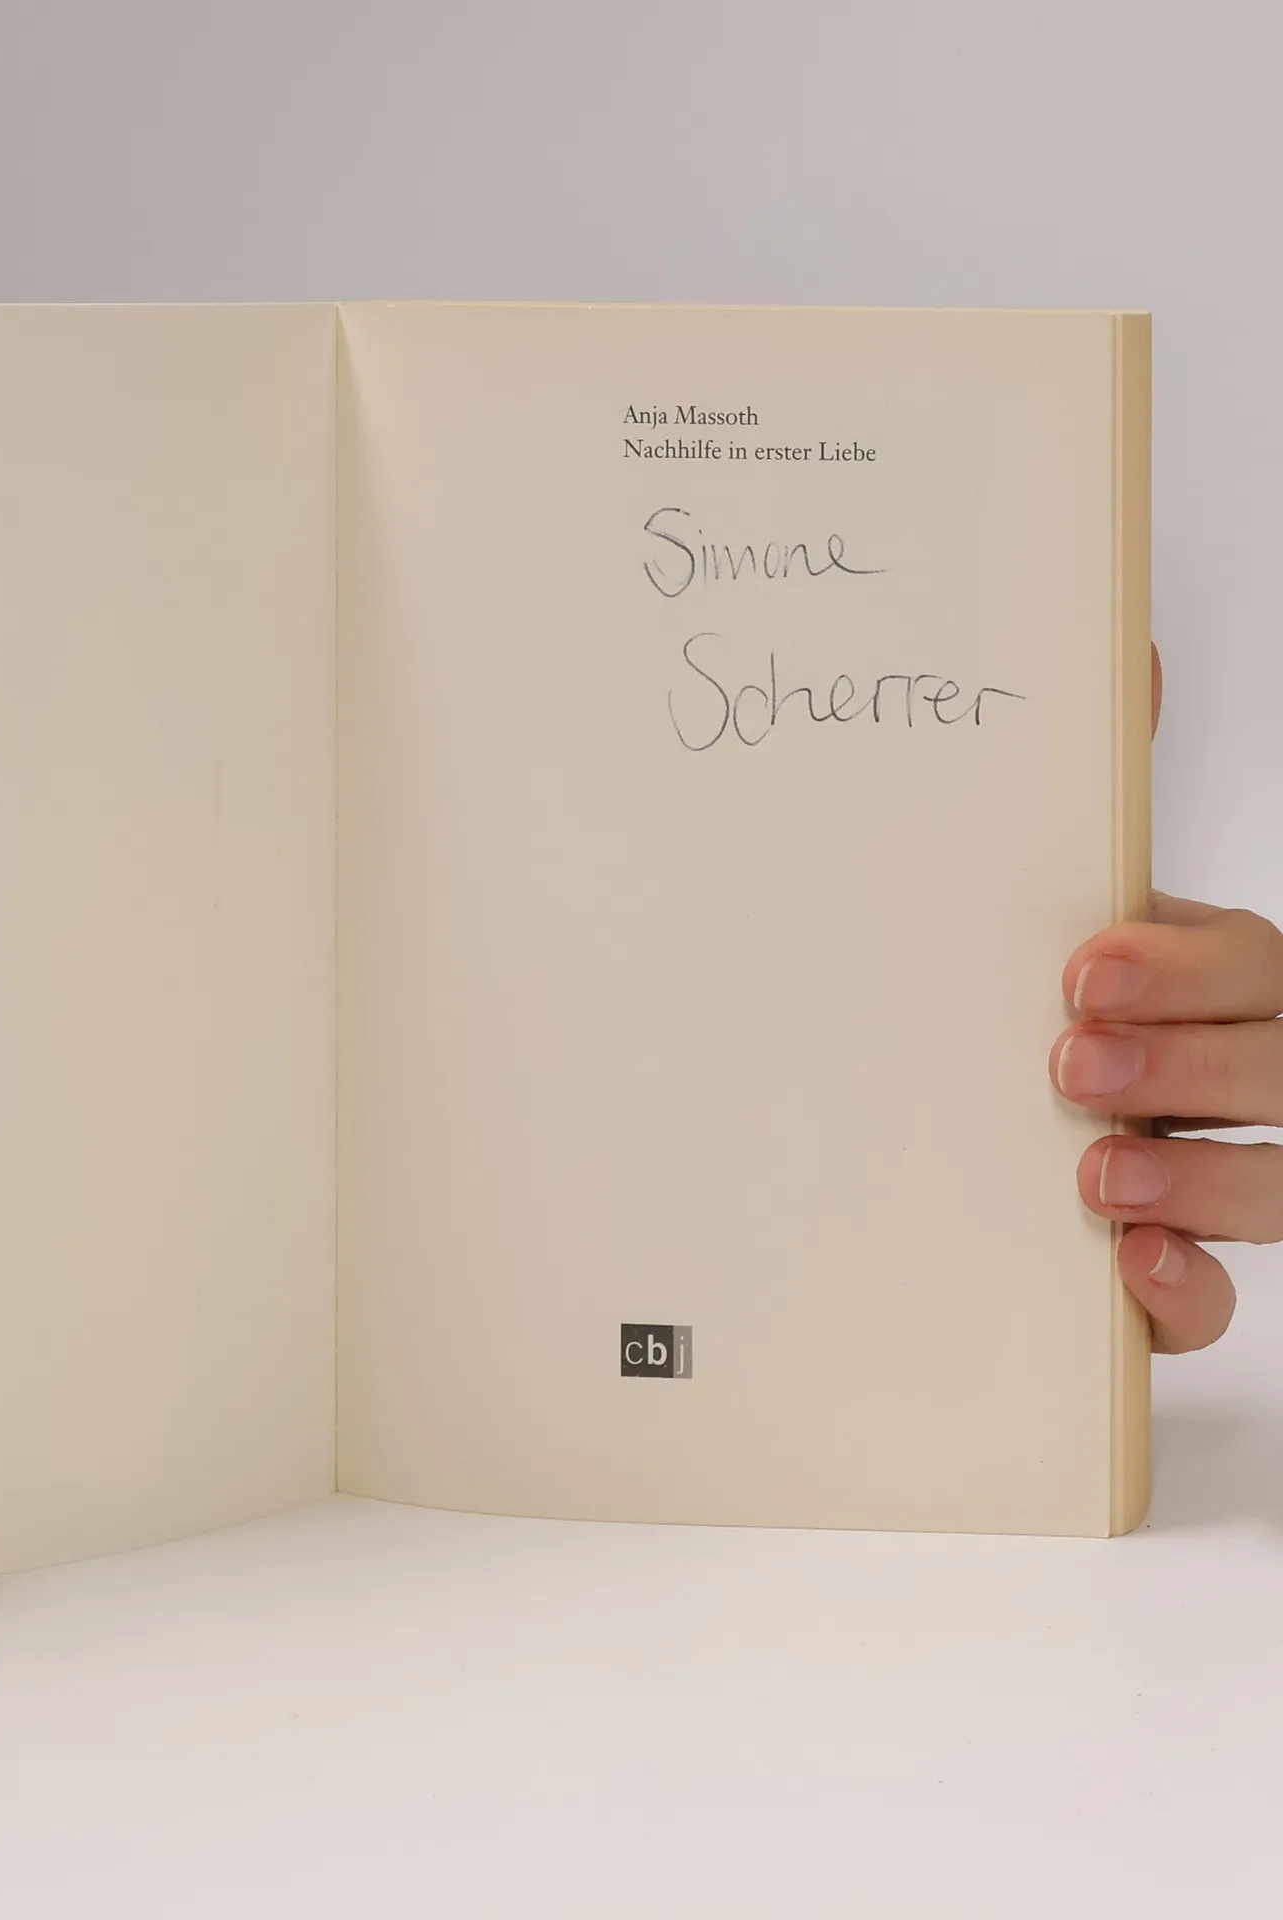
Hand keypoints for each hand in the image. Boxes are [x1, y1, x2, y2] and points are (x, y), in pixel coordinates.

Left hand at [1052, 646, 1279, 1351]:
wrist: (987, 1116)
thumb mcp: (1070, 908)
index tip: (1078, 968)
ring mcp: (1236, 1177)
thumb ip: (1095, 806)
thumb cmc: (1067, 1002)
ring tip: (1094, 1174)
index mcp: (1221, 980)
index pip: (1249, 965)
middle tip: (1069, 1060)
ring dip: (1200, 1180)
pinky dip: (1183, 1292)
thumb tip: (1128, 655)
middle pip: (1278, 1070)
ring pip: (1280, 1186)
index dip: (1181, 968)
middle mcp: (1248, 1073)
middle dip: (1186, 1064)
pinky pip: (1217, 1303)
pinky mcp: (1185, 1272)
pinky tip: (1130, 1271)